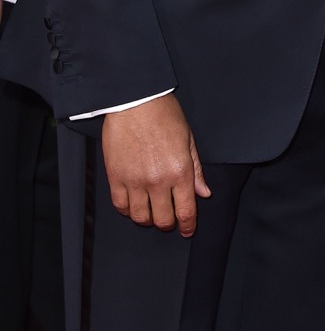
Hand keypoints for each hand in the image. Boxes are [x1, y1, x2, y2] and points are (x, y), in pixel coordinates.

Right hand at [101, 94, 210, 236]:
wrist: (136, 101)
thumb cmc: (165, 115)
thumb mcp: (188, 140)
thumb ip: (196, 170)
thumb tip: (204, 193)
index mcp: (180, 171)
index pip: (185, 211)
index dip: (188, 225)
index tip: (187, 230)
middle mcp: (158, 181)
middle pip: (163, 219)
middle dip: (168, 222)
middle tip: (169, 217)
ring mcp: (135, 181)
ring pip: (141, 217)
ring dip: (148, 219)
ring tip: (151, 211)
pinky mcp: (115, 177)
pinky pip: (121, 206)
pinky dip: (128, 210)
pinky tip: (133, 204)